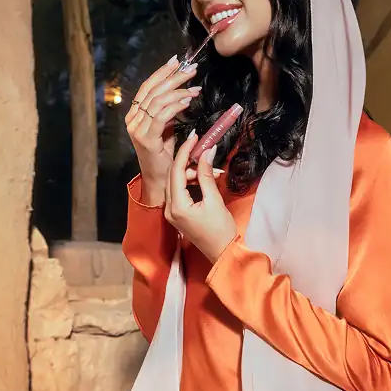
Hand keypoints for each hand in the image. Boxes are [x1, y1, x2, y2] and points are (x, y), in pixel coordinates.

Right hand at [125, 55, 200, 204]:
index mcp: (135, 114)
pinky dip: (175, 105)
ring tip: (195, 87)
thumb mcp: (167, 128)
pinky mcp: (146, 139)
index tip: (177, 61)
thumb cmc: (165, 155)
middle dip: (173, 77)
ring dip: (178, 91)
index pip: (148, 87)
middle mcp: (133, 119)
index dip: (162, 72)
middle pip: (153, 90)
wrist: (161, 180)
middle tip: (190, 69)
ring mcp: (137, 128)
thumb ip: (170, 111)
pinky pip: (161, 116)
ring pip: (157, 101)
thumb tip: (186, 93)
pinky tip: (187, 100)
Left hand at [164, 131, 237, 262]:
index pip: (176, 171)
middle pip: (173, 175)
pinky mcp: (177, 214)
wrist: (222, 253)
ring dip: (191, 171)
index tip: (194, 137)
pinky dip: (190, 181)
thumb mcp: (214, 200)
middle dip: (187, 160)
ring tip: (209, 167)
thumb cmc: (221, 230)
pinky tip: (204, 177)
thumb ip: (206, 174)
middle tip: (201, 147)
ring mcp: (171, 212)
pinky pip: (179, 191)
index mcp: (176, 206)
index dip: (185, 151)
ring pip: (176, 182)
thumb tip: (206, 152)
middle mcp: (169, 208)